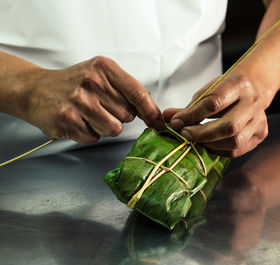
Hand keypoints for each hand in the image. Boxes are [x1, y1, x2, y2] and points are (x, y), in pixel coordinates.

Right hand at [21, 56, 162, 142]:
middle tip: (100, 106)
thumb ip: (127, 89)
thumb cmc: (74, 83)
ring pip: (114, 129)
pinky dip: (88, 133)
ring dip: (104, 127)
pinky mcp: (68, 121)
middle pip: (128, 116)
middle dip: (118, 116)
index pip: (139, 94)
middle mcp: (92, 83)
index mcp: (104, 68)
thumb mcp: (101, 74)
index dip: (152, 112)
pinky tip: (77, 120)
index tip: (158, 123)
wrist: (35, 89)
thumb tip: (154, 113)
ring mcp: (79, 102)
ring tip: (89, 114)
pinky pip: (94, 138)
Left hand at [163, 74, 268, 156]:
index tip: (176, 122)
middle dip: (202, 134)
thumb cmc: (228, 88)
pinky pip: (238, 150)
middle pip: (228, 126)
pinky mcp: (261, 133)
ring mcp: (260, 120)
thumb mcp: (209, 90)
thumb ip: (190, 106)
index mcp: (238, 84)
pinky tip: (210, 144)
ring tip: (196, 139)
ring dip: (210, 144)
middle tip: (185, 134)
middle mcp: (253, 102)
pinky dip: (219, 150)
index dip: (192, 115)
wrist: (256, 86)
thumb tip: (166, 118)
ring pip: (234, 141)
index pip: (214, 103)